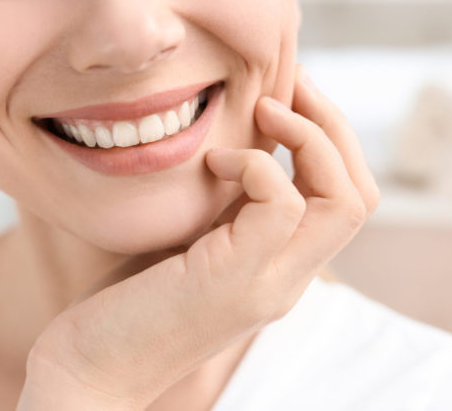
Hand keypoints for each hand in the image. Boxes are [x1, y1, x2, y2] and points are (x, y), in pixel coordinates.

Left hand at [16, 64, 379, 409]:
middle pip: (361, 194)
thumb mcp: (189, 238)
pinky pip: (282, 204)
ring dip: (309, 136)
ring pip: (345, 200)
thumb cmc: (127, 300)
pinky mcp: (232, 280)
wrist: (89, 367)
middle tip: (289, 83)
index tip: (285, 94)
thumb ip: (224, 204)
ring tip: (263, 110)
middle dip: (332, 125)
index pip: (346, 199)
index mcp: (279, 267)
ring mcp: (267, 283)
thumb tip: (238, 141)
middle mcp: (286, 279)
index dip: (329, 138)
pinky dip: (257, 165)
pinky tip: (214, 161)